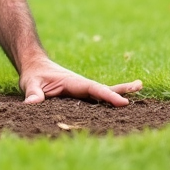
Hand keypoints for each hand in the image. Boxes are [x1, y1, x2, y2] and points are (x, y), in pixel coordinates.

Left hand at [19, 58, 141, 106]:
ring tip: (139, 86)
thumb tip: (32, 103)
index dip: (107, 96)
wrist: (34, 66)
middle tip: (139, 86)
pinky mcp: (80, 94)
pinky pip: (97, 97)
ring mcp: (82, 89)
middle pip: (103, 88)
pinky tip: (121, 101)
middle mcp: (81, 85)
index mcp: (72, 82)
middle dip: (120, 89)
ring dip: (119, 92)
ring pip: (103, 92)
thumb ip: (32, 93)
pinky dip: (109, 98)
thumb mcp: (30, 84)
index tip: (123, 102)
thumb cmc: (33, 75)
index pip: (93, 89)